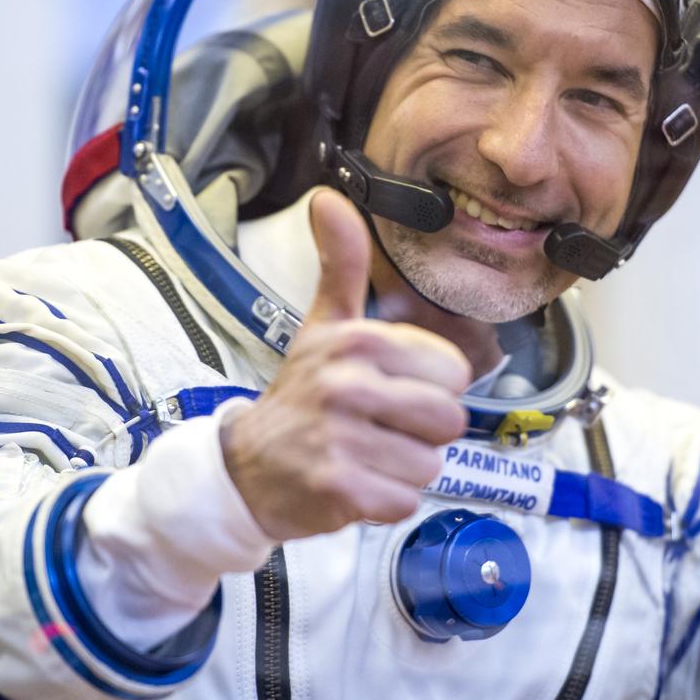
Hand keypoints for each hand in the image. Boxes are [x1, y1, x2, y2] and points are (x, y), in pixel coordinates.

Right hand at [222, 188, 470, 540]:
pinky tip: (355, 482)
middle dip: (420, 432)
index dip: (428, 386)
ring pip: (430, 463)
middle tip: (378, 427)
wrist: (246, 467)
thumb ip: (340, 264)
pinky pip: (404, 500)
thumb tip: (329, 197)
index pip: (453, 371)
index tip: (390, 390)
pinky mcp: (339, 489)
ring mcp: (342, 439)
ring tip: (365, 455)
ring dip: (403, 468)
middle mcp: (349, 385)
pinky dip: (385, 501)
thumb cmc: (300, 394)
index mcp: (357, 341)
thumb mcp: (322, 325)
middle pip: (448, 419)